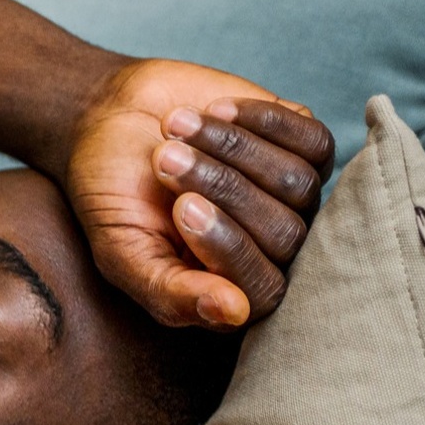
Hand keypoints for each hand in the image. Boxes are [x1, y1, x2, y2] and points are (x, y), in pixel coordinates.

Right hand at [64, 59, 334, 328]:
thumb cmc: (113, 196)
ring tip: (174, 128)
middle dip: (221, 189)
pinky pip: (312, 140)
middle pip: (282, 234)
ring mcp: (293, 197)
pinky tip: (212, 110)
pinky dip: (260, 121)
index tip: (180, 208)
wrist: (112, 125)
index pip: (261, 290)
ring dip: (232, 149)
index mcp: (228, 287)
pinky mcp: (304, 146)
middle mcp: (271, 249)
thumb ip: (168, 292)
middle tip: (164, 160)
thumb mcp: (121, 252)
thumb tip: (233, 314)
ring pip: (297, 184)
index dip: (228, 249)